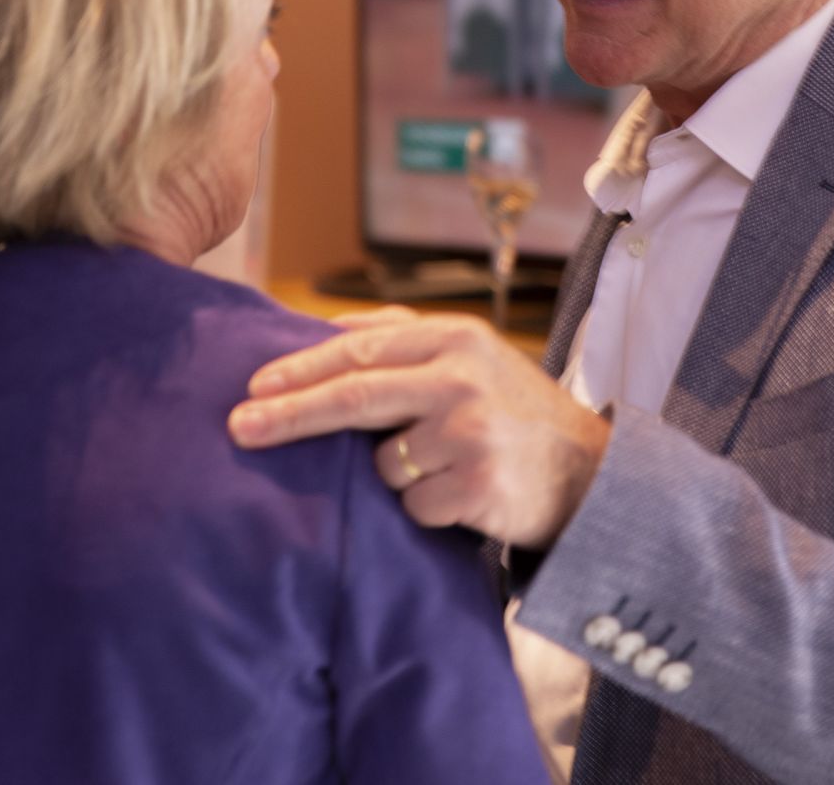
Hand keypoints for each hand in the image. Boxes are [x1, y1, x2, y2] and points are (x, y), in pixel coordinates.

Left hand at [227, 307, 610, 548]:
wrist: (594, 474)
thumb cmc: (515, 412)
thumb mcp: (472, 355)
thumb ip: (403, 336)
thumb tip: (320, 326)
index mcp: (454, 338)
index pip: (359, 351)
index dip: (300, 369)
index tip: (252, 387)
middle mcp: (461, 379)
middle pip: (353, 397)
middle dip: (289, 414)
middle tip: (239, 428)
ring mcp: (470, 433)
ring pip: (382, 464)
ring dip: (396, 475)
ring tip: (447, 468)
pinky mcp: (478, 485)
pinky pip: (413, 505)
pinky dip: (424, 509)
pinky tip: (464, 497)